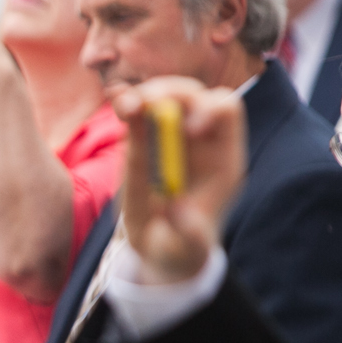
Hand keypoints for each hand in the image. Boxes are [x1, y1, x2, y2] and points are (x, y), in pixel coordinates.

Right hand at [111, 78, 246, 283]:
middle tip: (143, 106)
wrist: (162, 249)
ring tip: (122, 106)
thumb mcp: (188, 247)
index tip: (188, 130)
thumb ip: (187, 230)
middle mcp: (200, 142)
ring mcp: (171, 138)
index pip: (226, 112)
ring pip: (164, 97)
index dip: (208, 111)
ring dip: (143, 96)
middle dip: (170, 93)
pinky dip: (125, 101)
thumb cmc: (182, 248)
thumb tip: (176, 208)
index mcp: (222, 160)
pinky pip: (137, 112)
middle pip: (194, 95)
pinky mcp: (144, 142)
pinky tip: (115, 99)